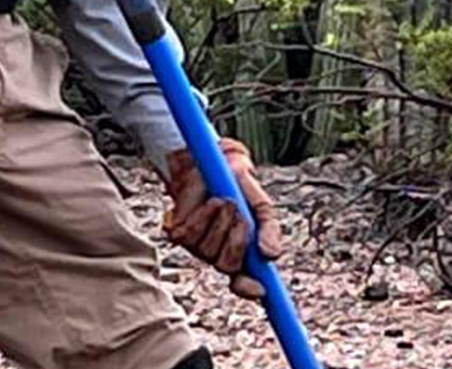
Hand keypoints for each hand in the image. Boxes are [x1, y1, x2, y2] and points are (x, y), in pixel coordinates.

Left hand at [162, 137, 283, 299]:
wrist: (215, 162)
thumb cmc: (240, 187)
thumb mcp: (262, 207)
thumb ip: (269, 230)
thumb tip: (271, 255)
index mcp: (242, 253)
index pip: (245, 283)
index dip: (249, 289)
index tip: (260, 290)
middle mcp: (218, 254)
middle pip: (227, 266)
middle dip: (236, 241)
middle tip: (241, 216)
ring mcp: (197, 246)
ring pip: (208, 251)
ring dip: (220, 223)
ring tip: (226, 201)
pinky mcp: (180, 233)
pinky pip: (191, 235)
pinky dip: (204, 215)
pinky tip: (211, 202)